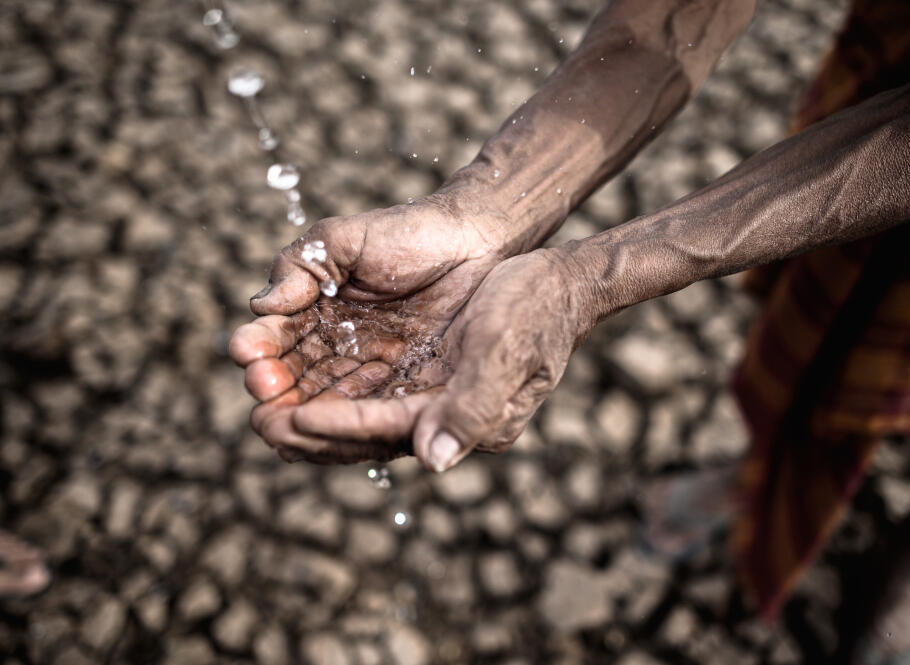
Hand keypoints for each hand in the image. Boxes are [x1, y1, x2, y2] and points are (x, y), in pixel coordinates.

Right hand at [229, 192, 513, 462]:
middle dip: (273, 392)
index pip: (277, 341)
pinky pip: (377, 415)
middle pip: (296, 384)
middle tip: (261, 395)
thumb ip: (301, 268)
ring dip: (305, 418)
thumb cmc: (410, 233)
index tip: (247, 353)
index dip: (259, 349)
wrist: (477, 242)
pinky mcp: (409, 391)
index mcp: (315, 316)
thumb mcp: (344, 241)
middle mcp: (339, 352)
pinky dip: (352, 426)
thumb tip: (260, 305)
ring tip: (285, 424)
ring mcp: (373, 374)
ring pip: (329, 407)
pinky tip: (334, 428)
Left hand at [277, 248, 596, 470]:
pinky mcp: (424, 372)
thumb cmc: (536, 312)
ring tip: (265, 405)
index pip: (387, 429)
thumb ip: (472, 409)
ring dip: (310, 410)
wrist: (556, 283)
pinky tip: (300, 380)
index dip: (337, 426)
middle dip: (310, 430)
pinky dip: (330, 388)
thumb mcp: (507, 353)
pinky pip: (367, 390)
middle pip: (363, 433)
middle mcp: (441, 416)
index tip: (290, 419)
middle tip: (259, 422)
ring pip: (358, 413)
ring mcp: (430, 394)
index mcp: (463, 418)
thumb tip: (432, 461)